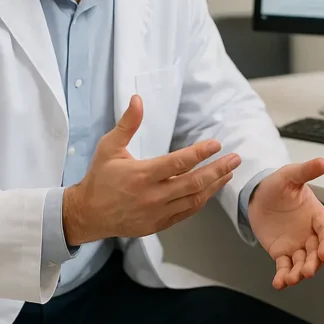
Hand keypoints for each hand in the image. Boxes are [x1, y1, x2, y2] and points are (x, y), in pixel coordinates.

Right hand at [62, 95, 240, 244]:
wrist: (87, 214)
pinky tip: (211, 189)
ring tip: (229, 172)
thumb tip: (138, 99)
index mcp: (142, 175)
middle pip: (194, 182)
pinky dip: (201, 199)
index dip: (200, 153)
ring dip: (214, 185)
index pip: (178, 163)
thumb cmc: (99, 178)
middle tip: (235, 158)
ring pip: (194, 199)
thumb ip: (127, 124)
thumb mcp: (109, 147)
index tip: (217, 144)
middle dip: (218, 169)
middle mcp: (153, 196)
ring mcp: (157, 213)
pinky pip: (186, 212)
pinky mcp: (159, 224)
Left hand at [248, 158, 323, 288]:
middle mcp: (309, 233)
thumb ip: (306, 171)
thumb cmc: (277, 185)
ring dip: (298, 273)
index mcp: (316, 216)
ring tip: (291, 279)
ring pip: (301, 263)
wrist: (257, 196)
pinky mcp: (281, 253)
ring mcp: (296, 245)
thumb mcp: (290, 175)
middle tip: (307, 271)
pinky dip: (282, 277)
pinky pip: (284, 267)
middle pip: (316, 252)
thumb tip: (323, 162)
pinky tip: (278, 283)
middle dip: (313, 263)